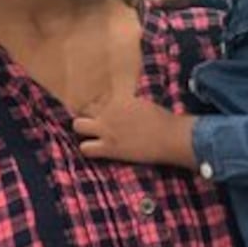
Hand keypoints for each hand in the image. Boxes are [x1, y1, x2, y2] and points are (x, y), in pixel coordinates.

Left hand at [73, 95, 194, 167]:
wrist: (169, 137)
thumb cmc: (162, 120)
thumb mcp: (143, 104)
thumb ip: (129, 103)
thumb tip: (126, 104)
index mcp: (119, 98)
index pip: (96, 96)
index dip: (96, 103)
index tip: (98, 108)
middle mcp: (109, 111)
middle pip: (83, 108)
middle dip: (85, 114)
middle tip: (92, 122)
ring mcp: (107, 129)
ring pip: (78, 126)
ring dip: (83, 131)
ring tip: (91, 136)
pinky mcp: (109, 148)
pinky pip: (85, 148)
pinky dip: (88, 149)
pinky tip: (96, 150)